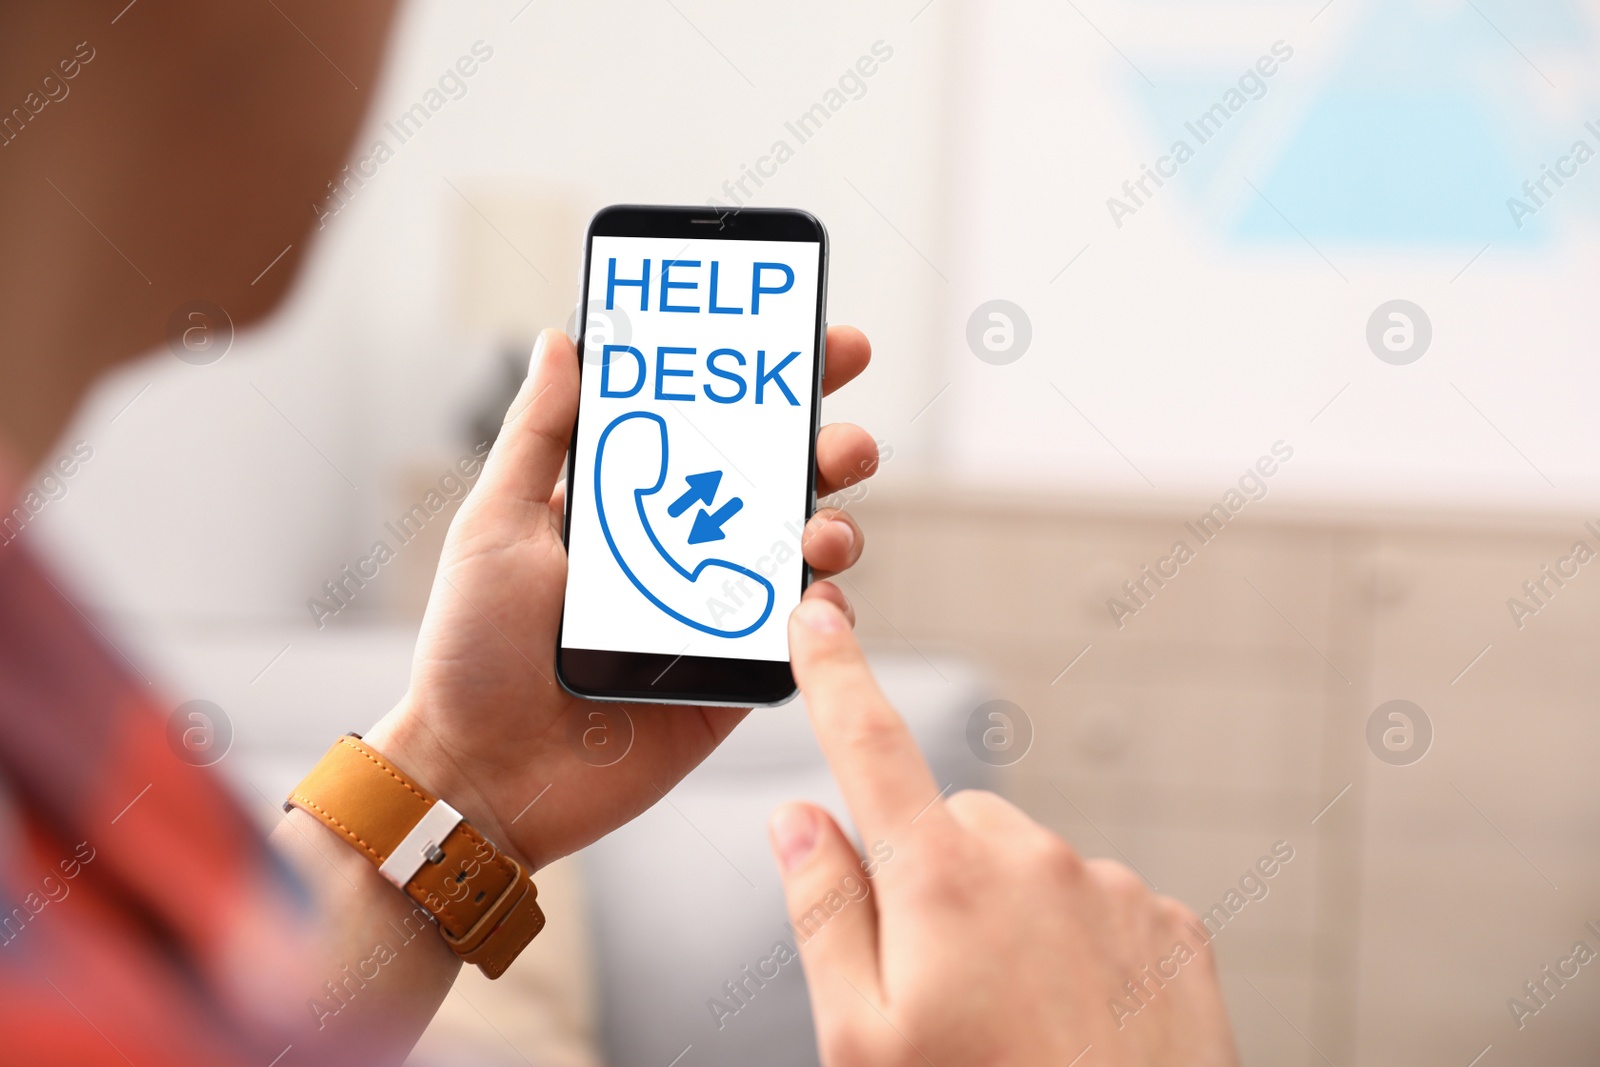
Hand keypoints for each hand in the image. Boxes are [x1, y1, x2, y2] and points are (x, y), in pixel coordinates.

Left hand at [362, 327, 877, 870]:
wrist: (483, 776)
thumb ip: (540, 434)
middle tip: (846, 439)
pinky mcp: (734, 680)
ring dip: (834, 527)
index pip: (709, 427)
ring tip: (824, 530)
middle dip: (827, 447)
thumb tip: (566, 338)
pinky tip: (814, 598)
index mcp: (629, 505)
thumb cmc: (472, 652)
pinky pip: (801, 640)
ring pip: (801, 554)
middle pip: (776, 483)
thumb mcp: (497, 525)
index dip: (765, 384)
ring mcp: (715, 615)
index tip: (809, 342)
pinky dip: (824, 613)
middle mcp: (681, 551)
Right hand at [768, 598, 1239, 1066]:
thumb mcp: (859, 1041)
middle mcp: (1032, 859)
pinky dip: (1077, 945)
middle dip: (932, 878)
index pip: (869, 744)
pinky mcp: (1170, 924)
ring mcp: (1109, 887)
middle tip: (936, 990)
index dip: (836, 673)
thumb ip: (824, 911)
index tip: (817, 613)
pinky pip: (1097, 904)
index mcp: (940, 880)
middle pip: (951, 825)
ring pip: (1027, 868)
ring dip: (1008, 917)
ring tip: (1016, 1024)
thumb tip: (797, 818)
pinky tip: (1077, 1024)